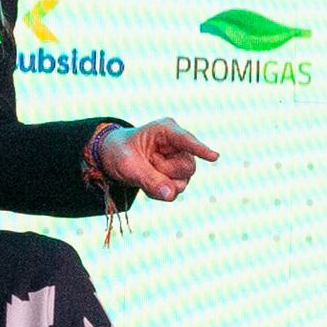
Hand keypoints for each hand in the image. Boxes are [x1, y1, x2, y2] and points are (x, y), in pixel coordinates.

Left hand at [99, 119, 214, 200]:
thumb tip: (171, 195)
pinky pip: (175, 191)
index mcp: (165, 130)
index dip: (200, 149)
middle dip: (165, 173)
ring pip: (183, 181)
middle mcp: (177, 145)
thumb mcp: (128, 165)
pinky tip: (148, 182)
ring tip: (145, 175)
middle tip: (145, 166)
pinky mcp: (177, 175)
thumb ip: (149, 179)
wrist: (112, 159)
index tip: (214, 157)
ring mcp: (180, 160)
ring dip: (162, 184)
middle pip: (187, 167)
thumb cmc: (119, 153)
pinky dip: (160, 191)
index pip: (186, 141)